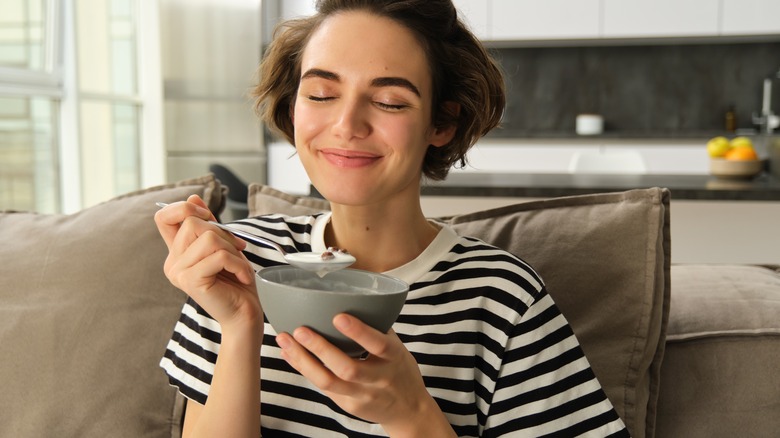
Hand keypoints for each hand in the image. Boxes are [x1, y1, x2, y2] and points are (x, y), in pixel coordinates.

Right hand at [154, 195, 260, 330]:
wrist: (244, 315)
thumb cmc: (236, 282)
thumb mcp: (224, 246)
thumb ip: (208, 225)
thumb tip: (194, 197)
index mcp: (177, 253)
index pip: (163, 217)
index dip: (184, 208)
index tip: (209, 217)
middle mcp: (172, 262)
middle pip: (192, 223)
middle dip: (223, 233)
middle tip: (237, 250)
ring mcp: (178, 272)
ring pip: (208, 237)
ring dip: (233, 250)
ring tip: (239, 266)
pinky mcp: (190, 281)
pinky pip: (218, 256)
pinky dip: (238, 263)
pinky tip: (242, 276)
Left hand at [276, 314, 455, 435]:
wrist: (408, 410)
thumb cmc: (399, 370)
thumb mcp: (397, 348)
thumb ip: (377, 328)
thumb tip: (350, 298)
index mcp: (393, 358)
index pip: (378, 344)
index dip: (359, 332)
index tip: (338, 316)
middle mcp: (378, 379)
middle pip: (347, 368)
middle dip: (320, 348)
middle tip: (300, 330)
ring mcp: (362, 395)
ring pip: (328, 382)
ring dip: (303, 360)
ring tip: (284, 340)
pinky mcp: (348, 406)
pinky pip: (322, 387)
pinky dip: (303, 368)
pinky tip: (289, 353)